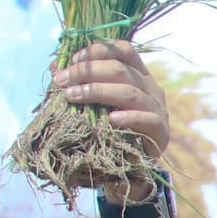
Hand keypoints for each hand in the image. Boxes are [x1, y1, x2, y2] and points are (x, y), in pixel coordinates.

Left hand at [54, 41, 171, 187]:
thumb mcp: (95, 104)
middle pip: (121, 69)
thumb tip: (55, 66)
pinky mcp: (161, 132)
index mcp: (138, 75)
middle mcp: (151, 87)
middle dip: (87, 72)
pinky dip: (128, 117)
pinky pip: (148, 119)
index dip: (99, 50)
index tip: (74, 59)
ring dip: (98, 91)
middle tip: (62, 81)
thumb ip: (80, 84)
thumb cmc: (110, 130)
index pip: (124, 50)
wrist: (130, 167)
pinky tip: (110, 119)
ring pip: (130, 92)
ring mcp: (158, 109)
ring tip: (73, 97)